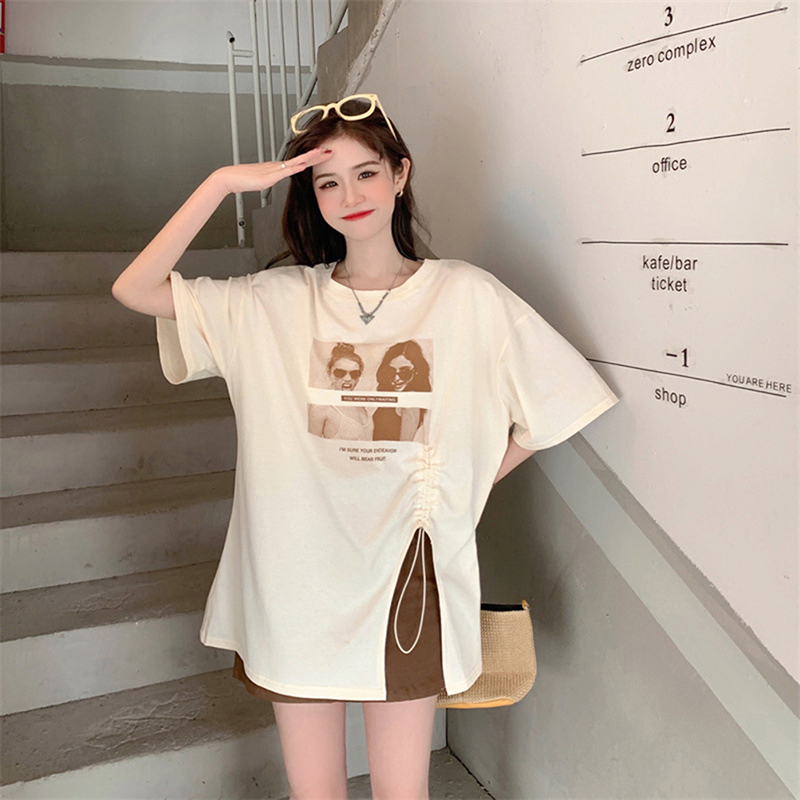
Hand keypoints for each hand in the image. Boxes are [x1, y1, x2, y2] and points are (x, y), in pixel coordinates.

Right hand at [214, 148, 332, 194]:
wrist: (229, 178)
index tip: (324, 154)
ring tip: (322, 154)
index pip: (299, 161)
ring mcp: (273, 170)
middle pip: (301, 159)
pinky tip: (302, 166)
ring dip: (309, 158)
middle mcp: (277, 166)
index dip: (312, 158)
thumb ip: (272, 178)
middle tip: (330, 150)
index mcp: (277, 168)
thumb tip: (278, 178)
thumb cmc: (243, 179)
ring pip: (295, 162)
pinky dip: (294, 168)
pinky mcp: (268, 176)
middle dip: (316, 156)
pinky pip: (284, 171)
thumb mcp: (263, 180)